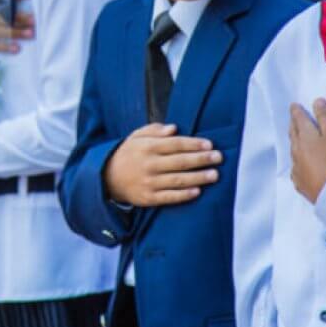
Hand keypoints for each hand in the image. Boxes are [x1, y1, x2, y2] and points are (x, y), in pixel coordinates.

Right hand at [102, 123, 222, 206]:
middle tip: (219, 157)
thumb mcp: (136, 137)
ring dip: (198, 177)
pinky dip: (183, 194)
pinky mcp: (148, 198)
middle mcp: (149, 164)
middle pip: (180, 161)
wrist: (106, 177)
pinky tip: (197, 191)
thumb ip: (155, 130)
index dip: (194, 144)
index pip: (175, 144)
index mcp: (147, 147)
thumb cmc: (128, 154)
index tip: (210, 145)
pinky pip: (169, 197)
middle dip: (201, 159)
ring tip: (214, 175)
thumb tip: (174, 128)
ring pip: (177, 180)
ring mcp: (148, 182)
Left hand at [289, 99, 325, 202]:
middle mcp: (297, 150)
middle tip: (293, 119)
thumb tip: (317, 102)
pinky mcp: (300, 181)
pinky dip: (298, 163)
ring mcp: (297, 166)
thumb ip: (325, 116)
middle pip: (293, 134)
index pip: (299, 119)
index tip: (294, 106)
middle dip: (293, 124)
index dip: (297, 111)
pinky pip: (296, 168)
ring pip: (293, 151)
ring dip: (295, 143)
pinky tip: (299, 166)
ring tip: (296, 139)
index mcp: (305, 136)